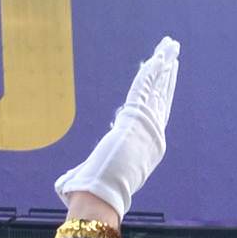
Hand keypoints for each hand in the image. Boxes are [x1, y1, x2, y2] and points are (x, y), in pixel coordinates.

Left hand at [55, 37, 179, 220]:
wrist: (104, 192)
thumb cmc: (95, 192)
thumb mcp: (90, 179)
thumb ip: (80, 176)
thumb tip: (62, 186)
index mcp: (148, 147)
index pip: (157, 113)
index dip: (162, 93)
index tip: (165, 77)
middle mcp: (152, 133)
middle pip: (162, 96)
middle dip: (168, 75)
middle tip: (174, 56)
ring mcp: (147, 123)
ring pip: (157, 87)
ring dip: (164, 64)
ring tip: (171, 45)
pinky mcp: (136, 114)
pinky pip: (145, 85)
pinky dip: (151, 69)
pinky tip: (158, 54)